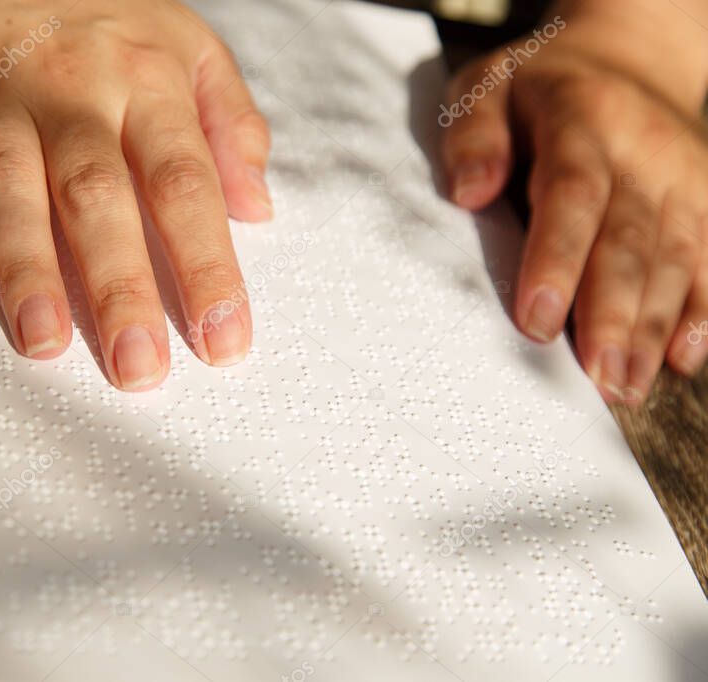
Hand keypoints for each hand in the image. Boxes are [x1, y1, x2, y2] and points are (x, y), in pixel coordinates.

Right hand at [0, 0, 271, 390]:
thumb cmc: (107, 13)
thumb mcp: (189, 46)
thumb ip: (230, 122)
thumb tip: (258, 208)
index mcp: (148, 85)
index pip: (185, 187)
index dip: (206, 267)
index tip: (223, 342)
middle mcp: (74, 95)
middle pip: (100, 197)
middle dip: (120, 287)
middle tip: (136, 369)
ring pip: (10, 186)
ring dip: (26, 266)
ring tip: (44, 344)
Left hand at [440, 1, 707, 403]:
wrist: (627, 59)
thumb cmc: (537, 87)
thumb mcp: (488, 86)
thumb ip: (473, 133)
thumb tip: (468, 193)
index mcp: (582, 122)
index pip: (572, 196)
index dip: (555, 262)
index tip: (534, 322)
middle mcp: (642, 154)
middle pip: (630, 242)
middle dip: (613, 315)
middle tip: (594, 379)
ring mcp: (681, 180)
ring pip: (674, 260)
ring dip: (651, 329)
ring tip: (625, 387)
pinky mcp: (704, 202)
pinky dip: (700, 313)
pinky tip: (682, 361)